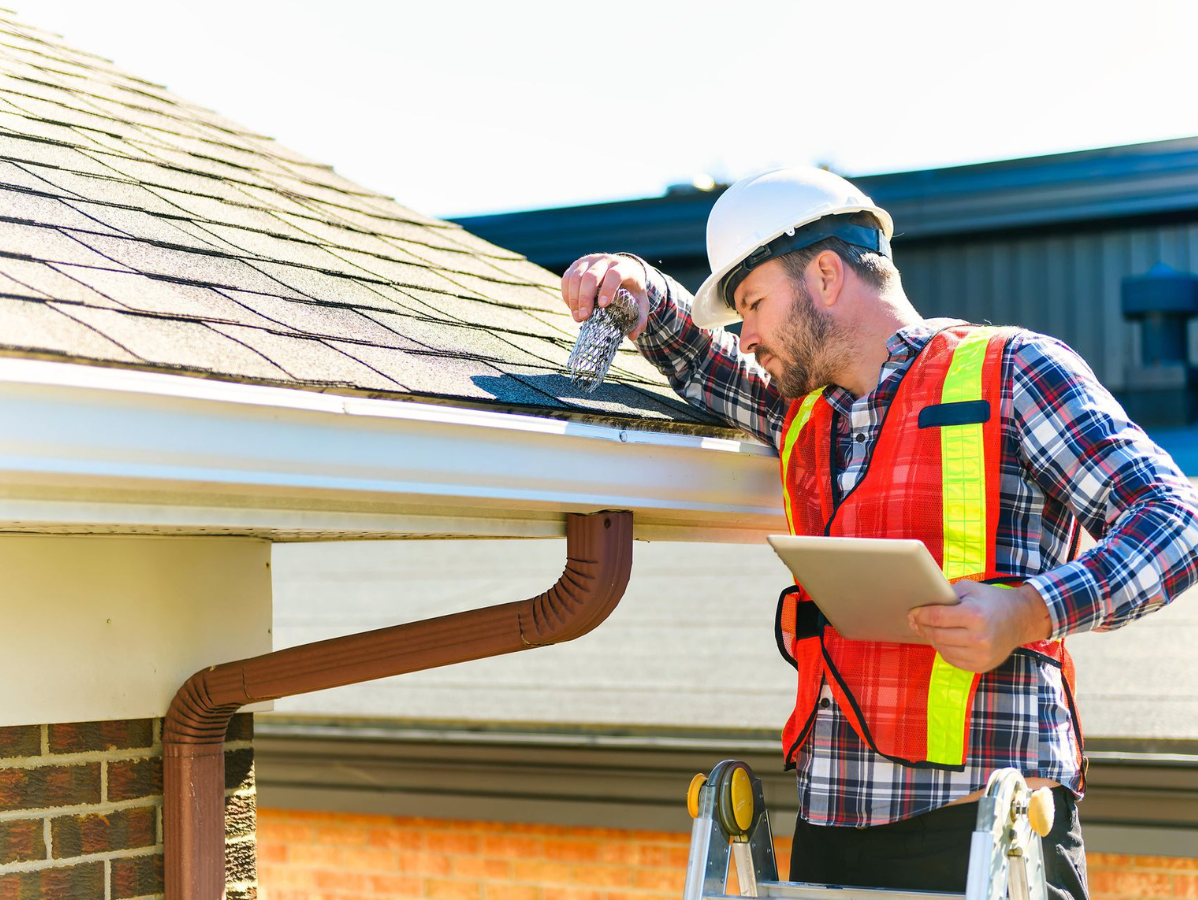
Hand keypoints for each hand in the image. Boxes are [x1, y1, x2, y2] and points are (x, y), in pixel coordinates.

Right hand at [561, 253, 651, 339]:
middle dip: (585, 298)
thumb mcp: (640, 302)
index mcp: (624, 267)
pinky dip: (567, 294)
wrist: (622, 269)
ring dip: (573, 298)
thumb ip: (640, 319)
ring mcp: (589, 260)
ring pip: (576, 277)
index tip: (603, 305)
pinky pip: (567, 278)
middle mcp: (605, 260)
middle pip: (591, 276)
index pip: (614, 274)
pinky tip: (572, 308)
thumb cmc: (631, 289)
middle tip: (584, 317)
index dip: (607, 289)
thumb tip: (633, 336)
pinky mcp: (577, 264)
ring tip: (578, 317)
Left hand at [907, 581, 1052, 672]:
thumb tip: (921, 606)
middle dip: (923, 627)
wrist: (1020, 619)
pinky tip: (946, 640)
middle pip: (937, 635)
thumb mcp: (970, 589)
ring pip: (942, 649)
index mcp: (974, 615)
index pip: (936, 617)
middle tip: (917, 621)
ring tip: (932, 629)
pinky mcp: (982, 666)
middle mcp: (978, 638)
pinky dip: (945, 650)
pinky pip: (952, 660)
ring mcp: (981, 655)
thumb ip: (946, 595)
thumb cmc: (991, 601)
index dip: (920, 615)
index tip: (912, 612)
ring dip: (933, 639)